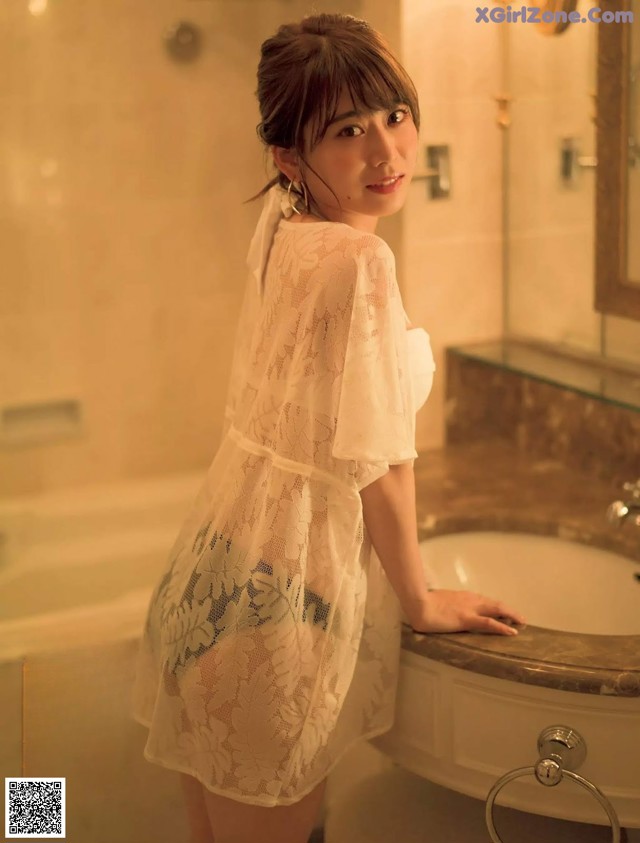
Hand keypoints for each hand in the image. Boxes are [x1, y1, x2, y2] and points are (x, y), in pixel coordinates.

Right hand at [409, 589, 525, 635]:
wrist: (418, 604)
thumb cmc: (424, 603)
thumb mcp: (440, 602)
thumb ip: (449, 606)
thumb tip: (450, 610)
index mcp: (464, 597)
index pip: (485, 601)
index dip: (497, 606)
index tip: (506, 612)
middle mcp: (470, 600)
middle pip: (496, 604)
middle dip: (509, 611)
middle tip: (520, 618)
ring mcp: (470, 609)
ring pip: (497, 610)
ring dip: (511, 616)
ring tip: (522, 622)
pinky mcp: (466, 619)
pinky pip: (488, 623)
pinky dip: (502, 626)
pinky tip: (512, 631)